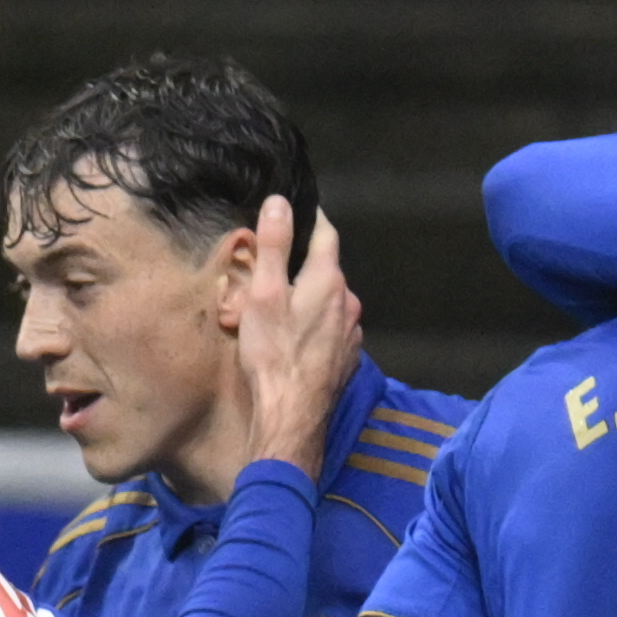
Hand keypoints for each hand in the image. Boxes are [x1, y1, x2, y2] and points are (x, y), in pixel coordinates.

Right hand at [221, 194, 363, 491]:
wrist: (293, 414)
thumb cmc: (274, 352)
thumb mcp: (264, 293)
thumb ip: (274, 245)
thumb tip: (281, 202)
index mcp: (329, 280)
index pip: (325, 233)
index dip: (308, 220)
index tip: (294, 213)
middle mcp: (349, 302)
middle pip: (326, 270)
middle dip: (303, 265)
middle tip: (273, 269)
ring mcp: (352, 332)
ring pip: (330, 302)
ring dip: (310, 298)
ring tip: (281, 308)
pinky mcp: (348, 358)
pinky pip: (332, 330)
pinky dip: (316, 326)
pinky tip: (296, 339)